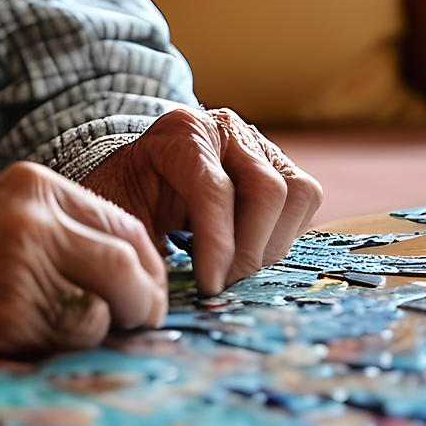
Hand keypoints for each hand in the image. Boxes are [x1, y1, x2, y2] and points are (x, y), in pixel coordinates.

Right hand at [0, 162, 167, 353]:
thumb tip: (136, 277)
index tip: (146, 294)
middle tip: (138, 323)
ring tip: (68, 328)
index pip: (126, 226)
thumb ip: (63, 233)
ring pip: (109, 304)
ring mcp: (24, 261)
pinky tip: (31, 336)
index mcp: (37, 185)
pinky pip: (75, 334)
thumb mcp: (4, 218)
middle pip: (132, 262)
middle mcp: (36, 216)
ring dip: (103, 328)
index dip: (148, 268)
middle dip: (145, 301)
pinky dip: (69, 344)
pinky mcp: (10, 308)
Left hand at [81, 108, 321, 295]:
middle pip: (267, 189)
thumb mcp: (120, 214)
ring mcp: (258, 143)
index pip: (213, 188)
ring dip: (272, 244)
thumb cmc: (129, 195)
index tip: (209, 286)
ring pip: (297, 193)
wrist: (141, 173)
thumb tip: (163, 298)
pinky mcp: (280, 163)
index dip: (217, 245)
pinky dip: (283, 234)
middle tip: (224, 283)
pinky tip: (249, 248)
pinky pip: (304, 200)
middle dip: (249, 249)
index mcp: (181, 132)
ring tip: (237, 268)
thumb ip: (140, 246)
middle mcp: (226, 128)